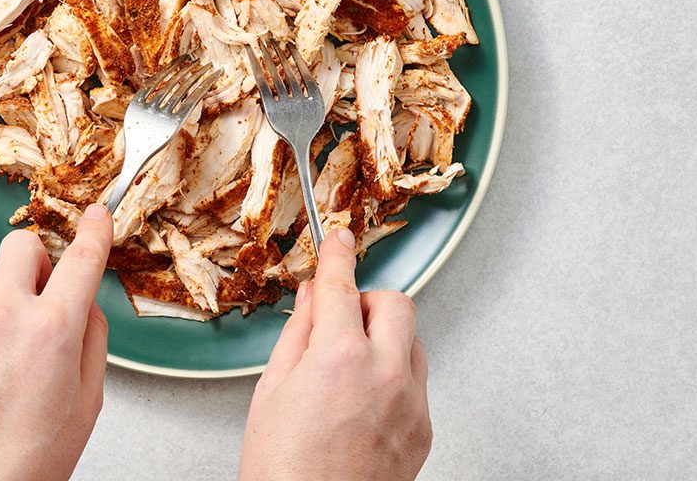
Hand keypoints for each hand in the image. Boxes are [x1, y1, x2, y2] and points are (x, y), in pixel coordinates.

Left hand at [0, 204, 112, 480]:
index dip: (92, 231)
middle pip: (21, 246)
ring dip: (3, 321)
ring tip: (3, 379)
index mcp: (53, 329)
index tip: (95, 216)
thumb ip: (91, 342)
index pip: (80, 259)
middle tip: (42, 291)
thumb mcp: (87, 402)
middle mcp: (6, 316)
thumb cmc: (24, 461)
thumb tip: (84, 308)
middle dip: (36, 258)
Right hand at [238, 227, 432, 480]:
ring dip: (383, 339)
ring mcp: (411, 405)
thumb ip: (298, 333)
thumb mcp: (272, 390)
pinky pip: (415, 382)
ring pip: (411, 342)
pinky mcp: (423, 431)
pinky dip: (392, 377)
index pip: (343, 285)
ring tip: (347, 368)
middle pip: (395, 304)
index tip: (340, 238)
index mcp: (340, 358)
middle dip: (367, 302)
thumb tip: (313, 296)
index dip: (340, 254)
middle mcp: (385, 376)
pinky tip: (361, 402)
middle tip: (340, 319)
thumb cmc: (283, 472)